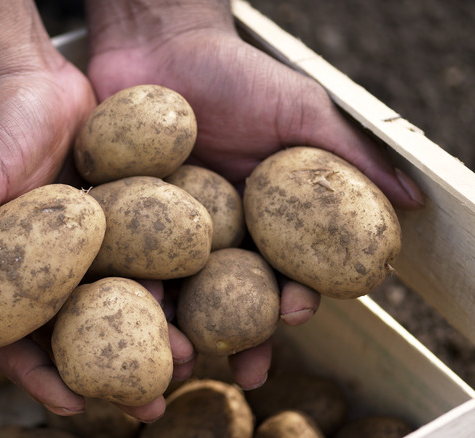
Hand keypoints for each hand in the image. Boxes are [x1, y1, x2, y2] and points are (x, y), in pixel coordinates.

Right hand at [0, 0, 193, 423]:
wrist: (29, 75)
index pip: (12, 344)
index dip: (41, 379)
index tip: (77, 406)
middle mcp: (38, 272)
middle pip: (74, 336)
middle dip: (110, 374)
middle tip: (150, 404)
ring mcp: (79, 249)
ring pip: (114, 305)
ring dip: (147, 335)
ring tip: (187, 359)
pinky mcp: (112, 222)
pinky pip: (138, 260)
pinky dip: (163, 283)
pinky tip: (196, 301)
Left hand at [85, 0, 422, 393]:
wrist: (159, 42)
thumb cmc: (235, 72)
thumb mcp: (299, 110)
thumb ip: (349, 156)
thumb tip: (410, 203)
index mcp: (262, 218)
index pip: (283, 269)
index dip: (293, 296)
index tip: (297, 311)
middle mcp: (215, 232)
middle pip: (230, 297)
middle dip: (240, 336)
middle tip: (243, 369)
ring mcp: (164, 230)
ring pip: (176, 289)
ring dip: (183, 326)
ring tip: (182, 353)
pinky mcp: (119, 218)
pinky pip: (125, 258)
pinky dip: (128, 286)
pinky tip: (133, 308)